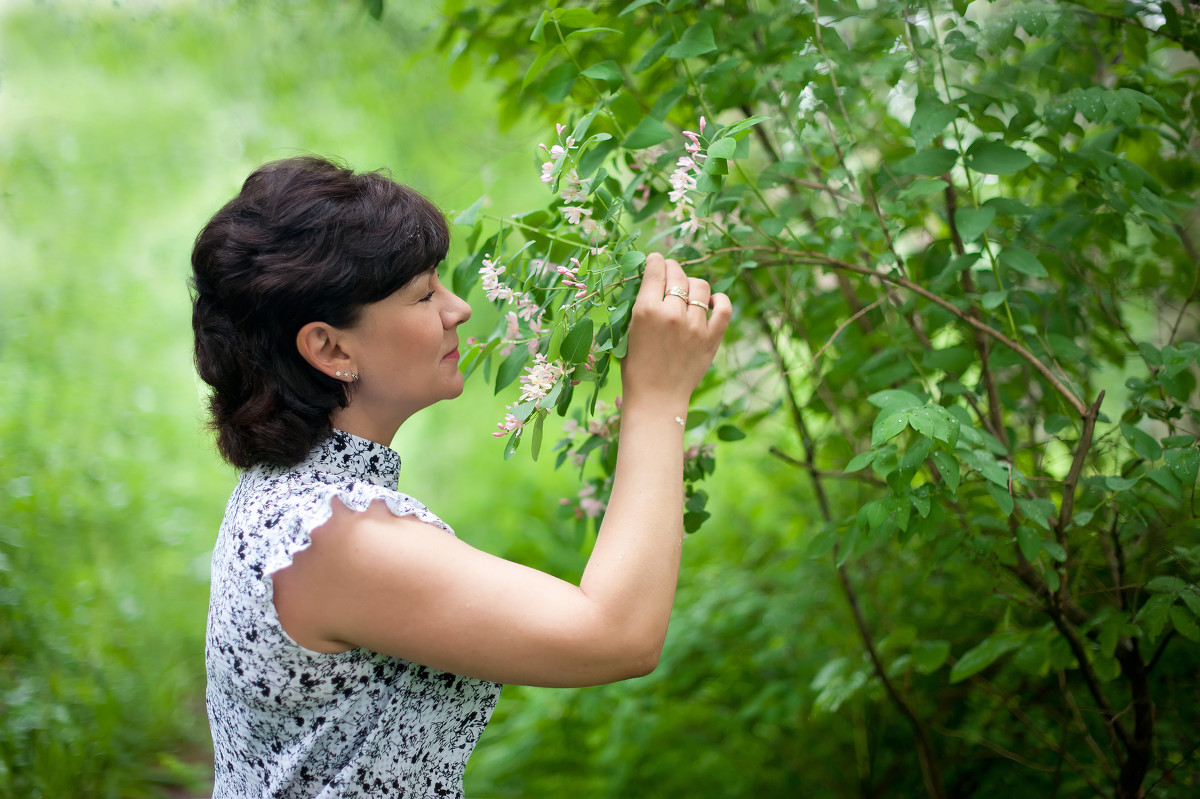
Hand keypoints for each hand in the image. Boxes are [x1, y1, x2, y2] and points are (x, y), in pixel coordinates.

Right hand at [620, 253, 731, 407]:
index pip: (656, 270)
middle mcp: (672, 314)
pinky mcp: (712, 339)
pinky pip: (724, 307)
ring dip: (693, 283)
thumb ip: (641, 306)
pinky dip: (719, 299)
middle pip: (678, 274)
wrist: (656, 399)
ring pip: (701, 286)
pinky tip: (711, 302)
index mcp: (645, 311)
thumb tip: (652, 281)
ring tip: (688, 290)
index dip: (656, 260)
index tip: (656, 260)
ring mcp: (695, 326)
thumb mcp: (628, 332)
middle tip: (671, 273)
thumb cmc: (636, 367)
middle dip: (673, 269)